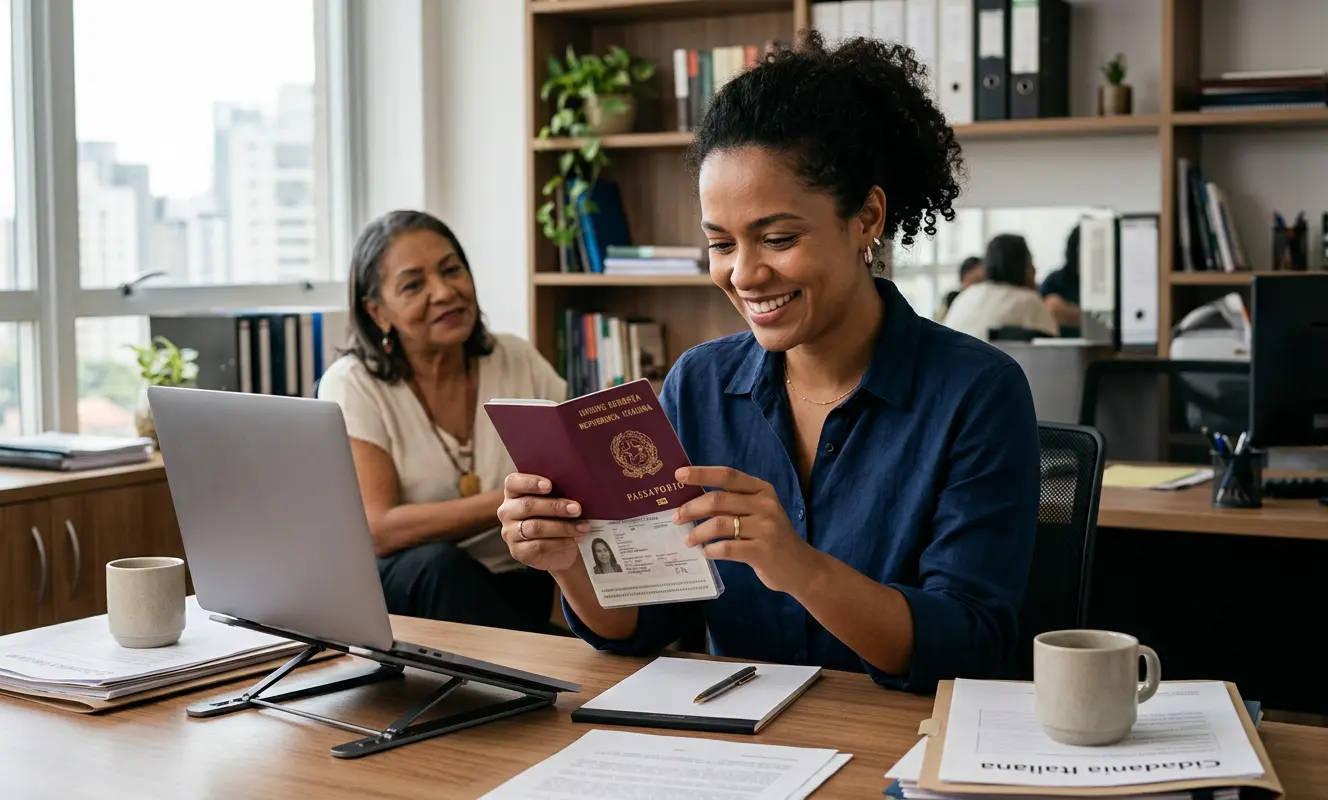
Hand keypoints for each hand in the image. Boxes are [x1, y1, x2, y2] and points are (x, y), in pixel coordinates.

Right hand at [497, 473, 590, 573]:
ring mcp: (510, 533)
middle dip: (555, 507)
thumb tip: (575, 487)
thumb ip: (560, 491)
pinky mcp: (519, 551)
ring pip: (535, 527)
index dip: (530, 482)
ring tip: (583, 526)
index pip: (513, 482)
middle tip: (577, 509)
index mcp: (514, 492)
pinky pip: (539, 545)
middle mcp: (508, 511)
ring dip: (562, 527)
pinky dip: (561, 542)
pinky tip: (575, 539)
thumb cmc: (559, 516)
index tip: (549, 485)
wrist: (562, 547)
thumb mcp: (559, 499)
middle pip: (528, 505)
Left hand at [673, 466, 823, 594]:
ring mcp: (765, 528)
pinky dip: (711, 550)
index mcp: (762, 490)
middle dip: (691, 508)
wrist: (801, 567)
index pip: (728, 475)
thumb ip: (734, 504)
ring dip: (698, 533)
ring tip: (688, 540)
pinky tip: (706, 552)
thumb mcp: (759, 513)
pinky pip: (727, 547)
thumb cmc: (772, 537)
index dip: (702, 473)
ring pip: (720, 524)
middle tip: (676, 517)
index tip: (679, 474)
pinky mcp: (762, 551)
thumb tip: (693, 502)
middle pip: (718, 500)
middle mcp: (765, 504)